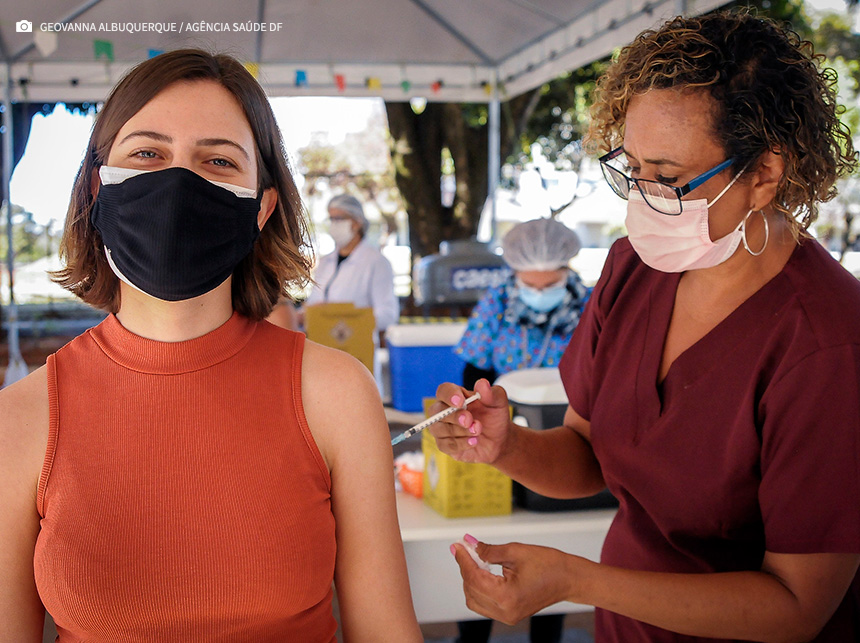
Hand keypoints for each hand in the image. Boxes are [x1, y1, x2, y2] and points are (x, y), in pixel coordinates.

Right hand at [427, 379, 511, 463]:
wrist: (499, 440)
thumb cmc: (494, 417)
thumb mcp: (498, 403)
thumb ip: (491, 394)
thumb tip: (482, 383)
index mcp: (455, 396)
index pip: (443, 391)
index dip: (449, 395)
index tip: (460, 401)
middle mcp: (444, 411)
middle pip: (437, 411)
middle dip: (453, 416)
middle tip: (469, 420)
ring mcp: (442, 428)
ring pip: (439, 429)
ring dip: (460, 431)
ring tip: (478, 431)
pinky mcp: (445, 445)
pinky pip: (445, 445)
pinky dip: (460, 443)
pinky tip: (474, 442)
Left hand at [450, 535, 583, 624]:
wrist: (569, 579)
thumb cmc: (549, 564)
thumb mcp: (516, 551)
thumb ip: (488, 550)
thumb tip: (469, 545)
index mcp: (507, 597)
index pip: (474, 578)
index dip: (463, 560)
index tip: (457, 545)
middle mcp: (505, 612)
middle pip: (471, 590)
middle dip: (465, 568)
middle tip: (464, 548)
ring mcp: (507, 616)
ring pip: (474, 599)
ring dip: (470, 579)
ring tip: (473, 558)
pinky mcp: (509, 615)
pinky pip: (484, 604)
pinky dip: (479, 588)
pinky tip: (482, 571)